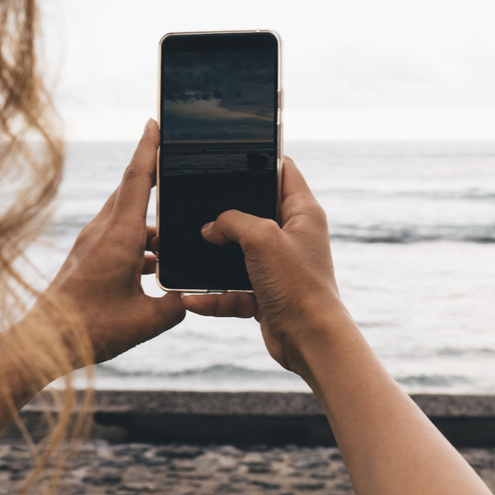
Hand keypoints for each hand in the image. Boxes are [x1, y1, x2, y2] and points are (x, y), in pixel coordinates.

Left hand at [25, 120, 184, 365]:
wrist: (44, 342)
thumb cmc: (92, 329)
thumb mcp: (148, 321)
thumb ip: (177, 305)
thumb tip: (189, 296)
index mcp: (118, 236)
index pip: (137, 178)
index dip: (149, 148)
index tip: (156, 122)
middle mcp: (102, 232)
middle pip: (132, 191)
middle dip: (156, 177)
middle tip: (180, 168)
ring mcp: (91, 244)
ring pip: (127, 218)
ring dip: (151, 224)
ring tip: (175, 240)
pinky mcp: (86, 258)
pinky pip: (119, 238)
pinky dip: (139, 243)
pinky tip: (155, 266)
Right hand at [181, 157, 349, 378]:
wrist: (309, 340)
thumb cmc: (297, 285)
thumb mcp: (261, 238)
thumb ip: (232, 222)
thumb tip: (211, 227)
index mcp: (303, 213)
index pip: (283, 171)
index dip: (259, 158)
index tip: (229, 154)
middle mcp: (292, 236)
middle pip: (252, 213)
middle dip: (224, 213)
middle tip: (196, 205)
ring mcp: (278, 267)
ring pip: (237, 254)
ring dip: (212, 260)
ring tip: (185, 256)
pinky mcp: (265, 295)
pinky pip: (232, 291)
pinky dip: (214, 296)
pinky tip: (192, 299)